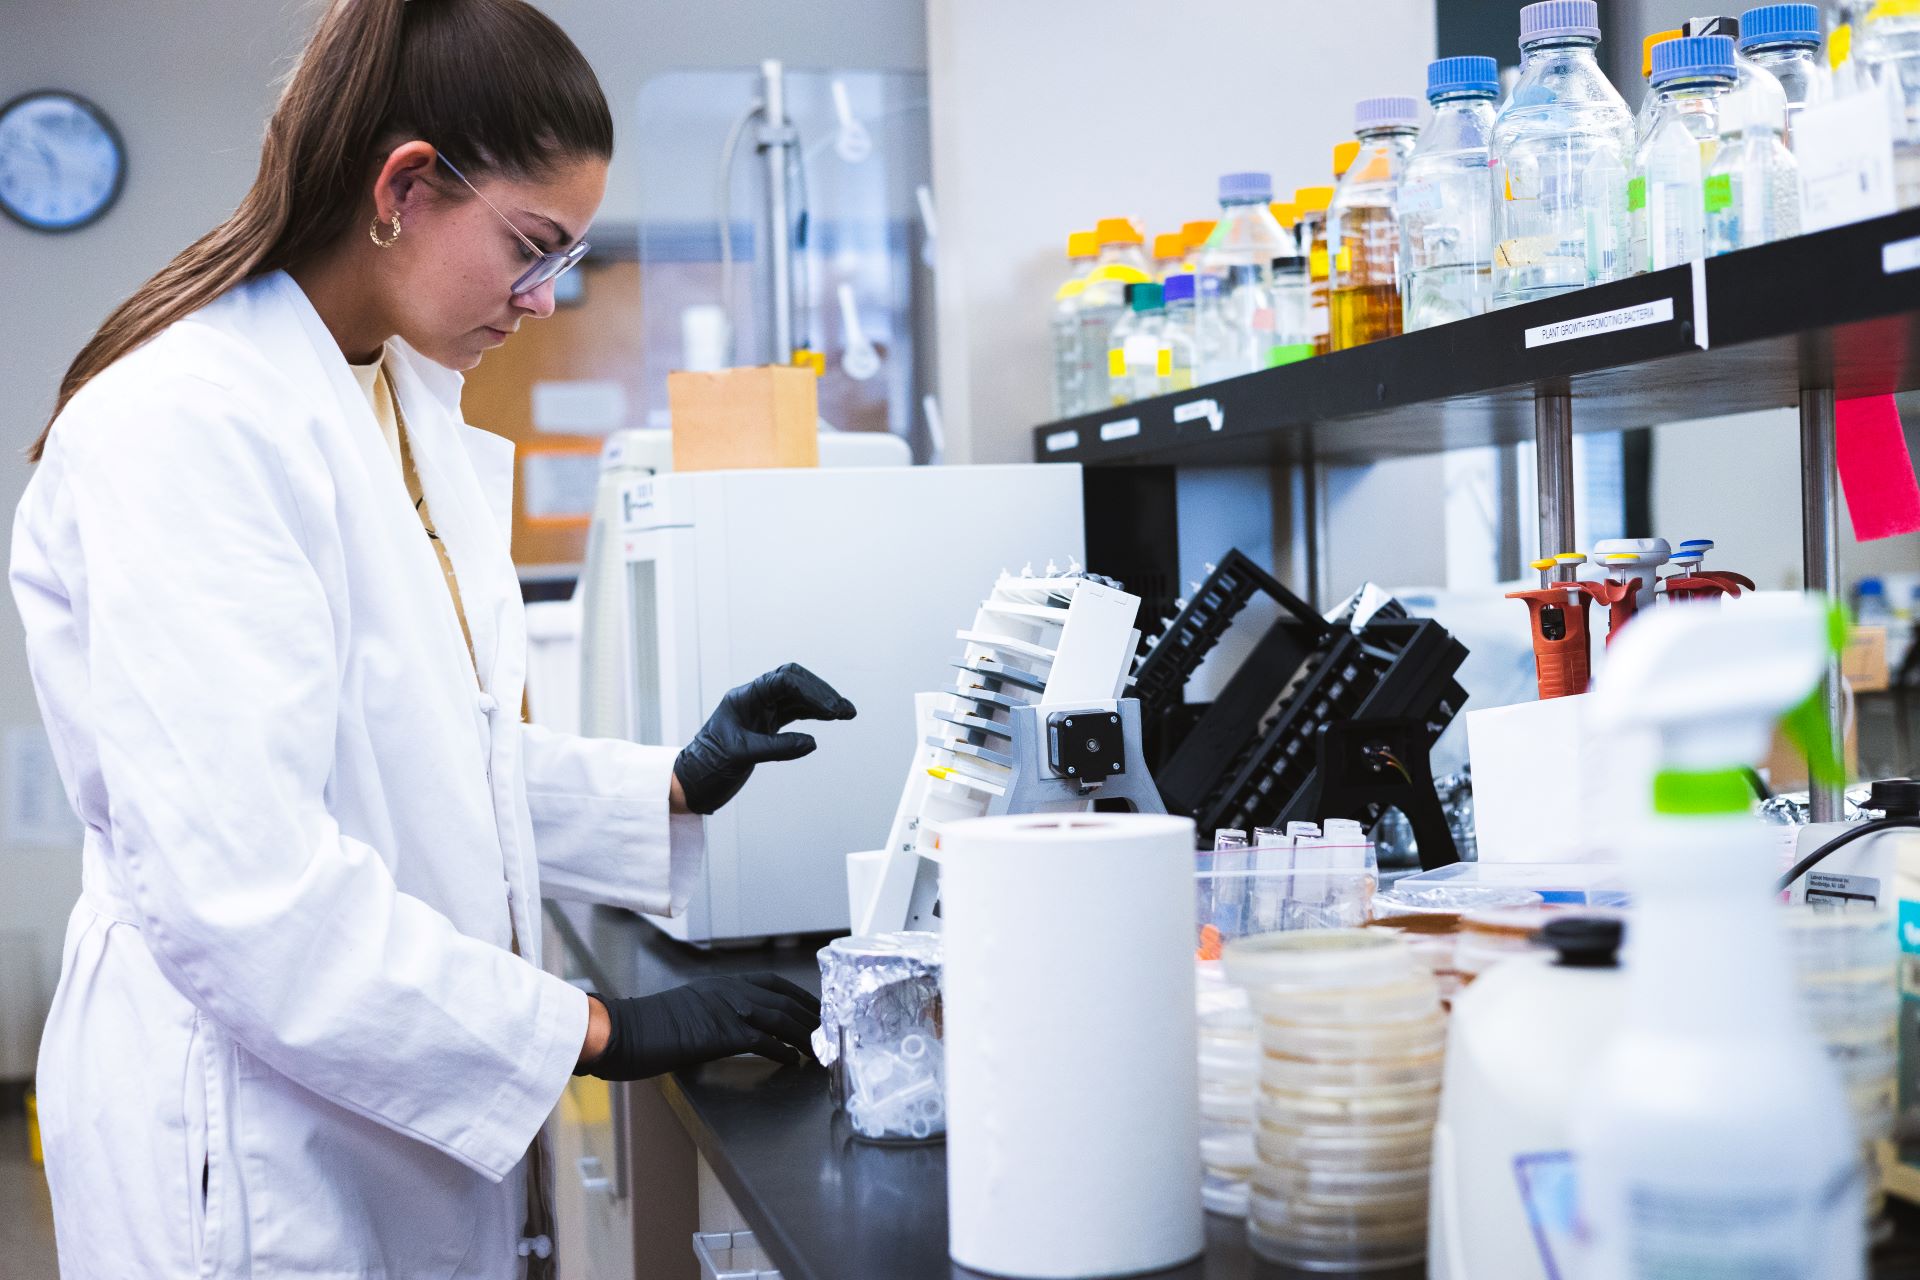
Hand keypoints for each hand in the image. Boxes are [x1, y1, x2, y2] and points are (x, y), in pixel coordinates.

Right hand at [575, 974, 820, 1080]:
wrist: (626, 1030)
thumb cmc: (649, 1025)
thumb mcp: (688, 1007)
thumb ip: (714, 1010)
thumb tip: (733, 1025)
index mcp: (722, 983)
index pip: (773, 982)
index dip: (799, 995)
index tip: (815, 1005)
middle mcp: (730, 991)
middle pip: (783, 1000)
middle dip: (810, 1015)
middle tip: (829, 1029)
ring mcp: (727, 1010)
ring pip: (780, 1018)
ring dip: (804, 1034)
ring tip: (819, 1048)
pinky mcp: (723, 1033)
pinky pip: (764, 1041)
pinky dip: (783, 1051)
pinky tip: (793, 1061)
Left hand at [673, 663, 856, 814]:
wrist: (691, 783)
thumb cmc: (707, 767)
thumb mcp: (741, 757)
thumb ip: (776, 748)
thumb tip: (812, 742)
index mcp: (743, 698)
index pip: (782, 681)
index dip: (810, 692)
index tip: (830, 711)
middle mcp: (754, 699)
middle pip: (794, 681)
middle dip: (821, 692)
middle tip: (843, 710)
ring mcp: (761, 711)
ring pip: (798, 696)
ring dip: (822, 702)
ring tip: (847, 713)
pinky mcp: (766, 725)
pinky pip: (795, 712)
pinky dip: (814, 714)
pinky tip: (830, 719)